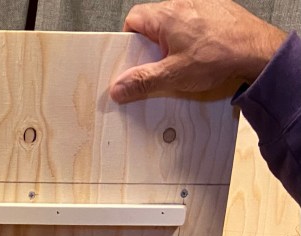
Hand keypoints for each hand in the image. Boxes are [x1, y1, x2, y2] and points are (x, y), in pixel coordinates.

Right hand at [110, 0, 287, 102]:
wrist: (256, 50)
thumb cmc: (221, 55)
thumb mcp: (174, 75)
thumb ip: (143, 80)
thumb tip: (120, 87)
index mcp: (166, 15)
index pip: (133, 19)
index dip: (130, 41)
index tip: (133, 58)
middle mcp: (182, 3)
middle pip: (153, 22)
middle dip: (152, 46)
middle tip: (158, 66)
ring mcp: (200, 4)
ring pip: (174, 24)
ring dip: (172, 43)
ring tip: (182, 62)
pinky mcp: (215, 10)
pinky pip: (193, 24)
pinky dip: (192, 39)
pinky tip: (199, 55)